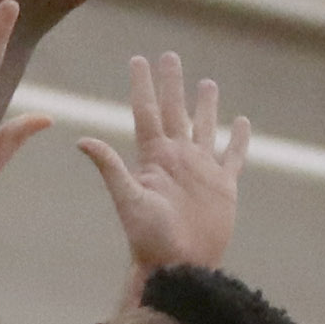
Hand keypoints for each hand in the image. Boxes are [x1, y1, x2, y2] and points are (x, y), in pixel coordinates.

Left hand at [80, 53, 247, 275]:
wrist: (178, 268)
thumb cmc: (150, 240)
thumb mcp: (129, 200)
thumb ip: (111, 168)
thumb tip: (82, 140)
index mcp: (155, 157)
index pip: (148, 112)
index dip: (143, 86)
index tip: (138, 59)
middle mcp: (178, 158)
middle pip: (175, 111)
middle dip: (172, 84)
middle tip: (169, 56)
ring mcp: (201, 171)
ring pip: (205, 127)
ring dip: (206, 105)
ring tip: (207, 82)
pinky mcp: (223, 187)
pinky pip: (232, 156)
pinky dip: (238, 139)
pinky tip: (242, 122)